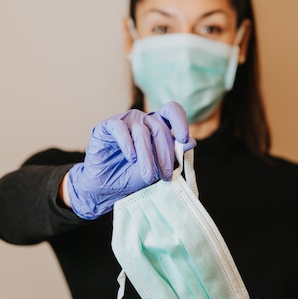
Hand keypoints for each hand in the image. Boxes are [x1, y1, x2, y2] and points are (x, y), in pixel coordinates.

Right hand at [65, 102, 195, 219]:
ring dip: (147, 156)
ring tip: (147, 175)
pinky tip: (131, 157)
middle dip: (165, 154)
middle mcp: (143, 120)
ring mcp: (126, 121)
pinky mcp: (108, 126)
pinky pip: (120, 129)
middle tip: (166, 175)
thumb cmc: (131, 175)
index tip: (184, 140)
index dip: (180, 122)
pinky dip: (127, 144)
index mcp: (157, 125)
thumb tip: (191, 142)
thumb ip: (173, 155)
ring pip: (141, 132)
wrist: (106, 186)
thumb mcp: (157, 168)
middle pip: (159, 128)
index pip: (172, 112)